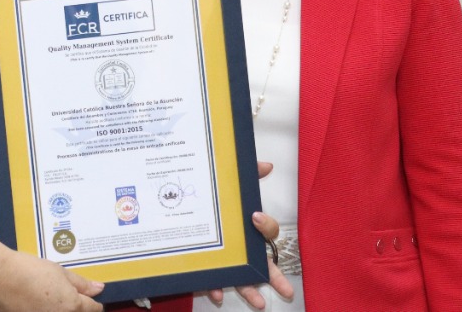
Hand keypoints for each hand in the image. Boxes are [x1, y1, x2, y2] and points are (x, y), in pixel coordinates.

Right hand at [0, 227, 104, 311]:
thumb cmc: (28, 270)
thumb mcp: (59, 271)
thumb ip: (81, 283)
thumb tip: (99, 288)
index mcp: (72, 305)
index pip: (93, 309)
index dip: (93, 302)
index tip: (89, 298)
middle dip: (77, 307)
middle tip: (65, 295)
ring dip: (59, 308)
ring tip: (47, 296)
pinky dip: (43, 309)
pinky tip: (35, 300)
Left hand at [204, 163, 292, 307]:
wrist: (175, 203)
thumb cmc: (211, 201)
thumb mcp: (226, 184)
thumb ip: (245, 173)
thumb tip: (265, 164)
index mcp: (248, 227)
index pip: (266, 229)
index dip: (265, 225)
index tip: (254, 218)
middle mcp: (241, 246)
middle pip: (263, 263)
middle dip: (275, 276)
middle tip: (286, 289)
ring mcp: (227, 260)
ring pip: (243, 278)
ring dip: (250, 290)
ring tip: (259, 303)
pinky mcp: (208, 268)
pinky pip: (214, 282)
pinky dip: (216, 289)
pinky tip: (215, 295)